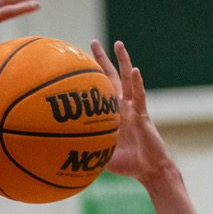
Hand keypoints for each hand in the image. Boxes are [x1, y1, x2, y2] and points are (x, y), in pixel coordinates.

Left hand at [90, 40, 171, 184]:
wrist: (149, 171)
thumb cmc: (128, 165)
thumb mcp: (102, 156)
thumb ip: (86, 151)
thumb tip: (63, 156)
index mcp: (113, 114)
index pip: (101, 90)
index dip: (91, 77)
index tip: (79, 62)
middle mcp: (123, 107)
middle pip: (112, 77)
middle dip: (103, 60)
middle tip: (93, 42)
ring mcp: (134, 108)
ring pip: (128, 79)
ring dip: (123, 61)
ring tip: (118, 44)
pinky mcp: (143, 115)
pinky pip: (140, 96)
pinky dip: (138, 83)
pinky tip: (135, 70)